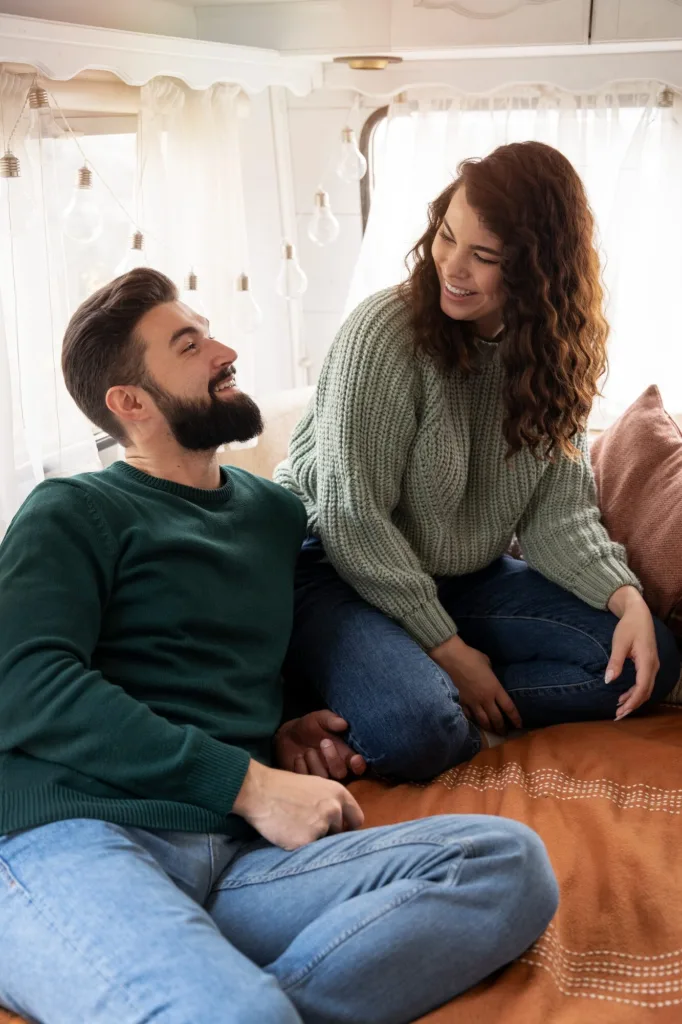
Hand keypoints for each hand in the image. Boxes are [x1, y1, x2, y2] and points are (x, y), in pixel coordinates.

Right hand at [232, 759, 364, 849]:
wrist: (258, 790)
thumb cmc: (283, 787)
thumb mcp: (314, 786)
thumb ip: (330, 802)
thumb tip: (340, 821)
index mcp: (338, 793)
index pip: (357, 819)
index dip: (348, 827)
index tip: (340, 832)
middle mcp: (334, 809)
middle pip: (339, 833)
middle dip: (325, 833)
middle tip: (305, 826)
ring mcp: (321, 826)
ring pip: (323, 843)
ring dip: (311, 840)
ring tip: (293, 826)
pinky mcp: (306, 841)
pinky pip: (306, 851)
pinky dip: (297, 846)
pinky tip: (286, 833)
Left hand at [274, 710, 365, 779]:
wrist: (288, 735)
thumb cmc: (310, 726)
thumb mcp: (319, 718)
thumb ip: (330, 720)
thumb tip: (343, 723)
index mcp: (345, 754)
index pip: (358, 766)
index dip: (358, 765)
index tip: (354, 758)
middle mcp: (336, 768)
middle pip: (341, 774)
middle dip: (334, 759)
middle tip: (324, 742)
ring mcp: (321, 777)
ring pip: (324, 779)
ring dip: (315, 763)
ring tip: (308, 750)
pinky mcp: (306, 782)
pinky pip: (307, 782)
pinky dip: (302, 768)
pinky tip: (298, 758)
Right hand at [430, 634, 521, 734]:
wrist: (453, 659)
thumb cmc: (473, 657)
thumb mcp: (488, 664)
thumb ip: (492, 675)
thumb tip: (491, 678)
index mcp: (495, 688)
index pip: (508, 708)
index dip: (515, 718)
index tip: (519, 725)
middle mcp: (485, 699)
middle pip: (496, 718)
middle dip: (502, 728)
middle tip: (504, 733)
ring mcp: (473, 702)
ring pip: (483, 721)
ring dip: (489, 728)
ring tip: (492, 731)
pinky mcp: (462, 701)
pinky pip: (469, 715)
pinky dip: (474, 720)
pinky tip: (476, 722)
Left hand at [607, 586, 658, 719]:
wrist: (639, 613)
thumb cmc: (629, 626)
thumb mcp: (619, 643)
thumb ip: (615, 662)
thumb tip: (608, 680)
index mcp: (647, 661)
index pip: (642, 687)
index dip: (632, 702)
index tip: (621, 712)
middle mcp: (653, 665)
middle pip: (645, 692)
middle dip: (633, 705)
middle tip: (618, 716)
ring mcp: (653, 665)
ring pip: (646, 689)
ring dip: (634, 700)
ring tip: (619, 709)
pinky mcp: (649, 664)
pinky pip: (645, 683)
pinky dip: (635, 692)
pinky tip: (624, 696)